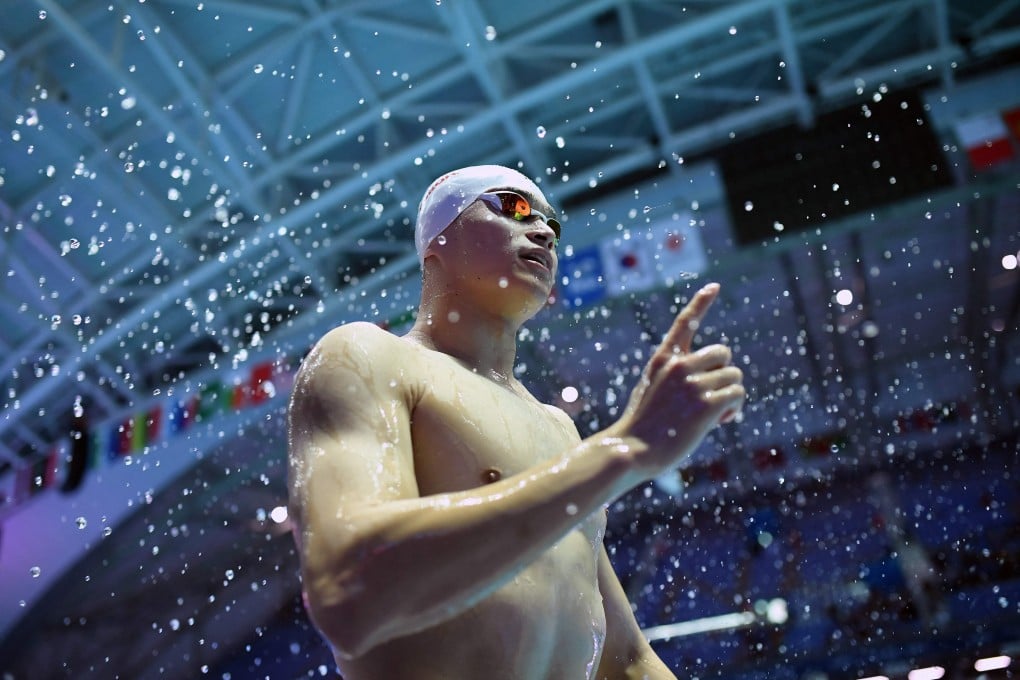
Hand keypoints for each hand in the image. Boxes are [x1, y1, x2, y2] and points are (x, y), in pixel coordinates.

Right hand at [609, 283, 744, 477]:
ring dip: (730, 396)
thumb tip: (713, 387)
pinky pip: (736, 395)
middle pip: (724, 354)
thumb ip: (678, 380)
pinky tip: (718, 422)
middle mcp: (679, 365)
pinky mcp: (706, 404)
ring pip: (734, 377)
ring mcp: (692, 384)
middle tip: (712, 397)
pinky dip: (733, 409)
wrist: (631, 449)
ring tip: (713, 415)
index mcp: (664, 359)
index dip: (701, 303)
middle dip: (724, 374)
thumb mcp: (652, 392)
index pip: (685, 323)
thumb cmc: (641, 428)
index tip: (714, 287)